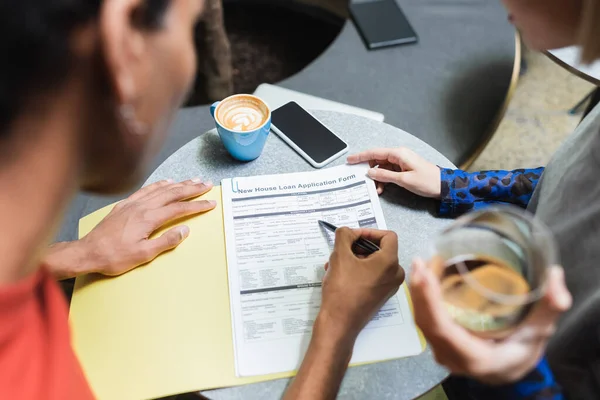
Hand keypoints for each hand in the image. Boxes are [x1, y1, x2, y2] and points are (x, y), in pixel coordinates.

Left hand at [80, 178, 215, 275]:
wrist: (87, 252)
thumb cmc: (114, 256)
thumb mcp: (143, 255)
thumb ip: (166, 241)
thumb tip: (184, 230)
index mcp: (148, 218)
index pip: (179, 209)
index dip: (197, 206)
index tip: (210, 203)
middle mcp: (142, 206)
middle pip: (172, 193)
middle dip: (192, 189)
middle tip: (207, 185)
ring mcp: (132, 203)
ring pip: (160, 189)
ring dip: (178, 184)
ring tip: (192, 180)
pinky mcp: (124, 205)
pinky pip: (145, 190)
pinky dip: (159, 185)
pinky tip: (165, 182)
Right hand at [317, 228, 404, 339]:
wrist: (339, 323)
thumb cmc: (342, 289)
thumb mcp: (340, 255)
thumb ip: (344, 235)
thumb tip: (348, 232)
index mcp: (390, 262)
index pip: (387, 236)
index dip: (368, 232)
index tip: (352, 237)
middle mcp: (395, 274)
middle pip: (379, 249)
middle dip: (357, 247)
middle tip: (341, 250)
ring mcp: (389, 286)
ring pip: (373, 263)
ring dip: (353, 259)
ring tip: (334, 263)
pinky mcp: (381, 295)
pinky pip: (372, 275)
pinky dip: (357, 271)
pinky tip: (338, 274)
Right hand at [347, 148, 440, 197]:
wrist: (443, 186)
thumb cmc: (428, 181)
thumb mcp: (404, 180)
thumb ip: (385, 176)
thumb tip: (370, 173)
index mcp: (399, 154)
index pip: (374, 152)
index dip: (360, 156)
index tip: (350, 160)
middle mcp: (399, 156)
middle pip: (376, 159)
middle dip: (367, 169)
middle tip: (359, 178)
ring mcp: (401, 162)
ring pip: (381, 168)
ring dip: (376, 177)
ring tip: (374, 187)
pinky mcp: (403, 169)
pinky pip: (388, 172)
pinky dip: (383, 180)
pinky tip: (382, 188)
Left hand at [409, 258, 571, 384]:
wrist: (510, 370)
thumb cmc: (522, 352)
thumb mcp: (539, 332)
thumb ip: (549, 307)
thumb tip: (554, 276)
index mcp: (474, 357)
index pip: (443, 330)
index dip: (430, 302)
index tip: (426, 276)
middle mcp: (452, 357)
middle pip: (427, 323)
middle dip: (420, 292)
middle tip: (421, 262)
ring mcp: (443, 351)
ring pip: (423, 322)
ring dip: (418, 293)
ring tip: (420, 264)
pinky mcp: (439, 343)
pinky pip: (425, 321)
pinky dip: (422, 299)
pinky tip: (423, 278)